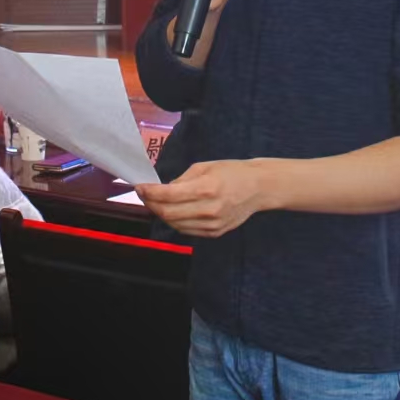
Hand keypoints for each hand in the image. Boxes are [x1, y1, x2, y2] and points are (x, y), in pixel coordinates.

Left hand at [136, 160, 270, 237]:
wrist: (258, 188)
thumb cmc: (232, 172)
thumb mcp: (205, 167)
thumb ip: (182, 180)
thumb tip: (163, 190)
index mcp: (206, 188)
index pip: (169, 195)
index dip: (150, 192)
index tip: (140, 187)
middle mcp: (208, 209)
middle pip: (168, 213)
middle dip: (151, 204)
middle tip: (144, 195)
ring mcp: (212, 225)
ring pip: (175, 225)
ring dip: (161, 214)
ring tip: (156, 203)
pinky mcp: (214, 233)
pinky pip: (187, 230)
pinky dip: (175, 222)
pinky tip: (173, 211)